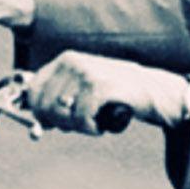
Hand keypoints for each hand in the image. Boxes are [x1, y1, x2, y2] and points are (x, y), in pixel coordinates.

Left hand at [18, 51, 189, 132]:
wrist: (156, 92)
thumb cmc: (118, 95)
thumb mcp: (84, 92)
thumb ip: (58, 102)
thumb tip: (35, 124)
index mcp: (65, 60)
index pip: (33, 90)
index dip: (37, 112)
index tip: (51, 123)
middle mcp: (72, 62)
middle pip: (42, 105)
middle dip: (58, 122)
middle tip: (80, 122)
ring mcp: (86, 73)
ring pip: (60, 114)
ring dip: (77, 126)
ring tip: (94, 119)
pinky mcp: (101, 87)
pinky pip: (80, 119)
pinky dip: (90, 128)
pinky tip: (101, 123)